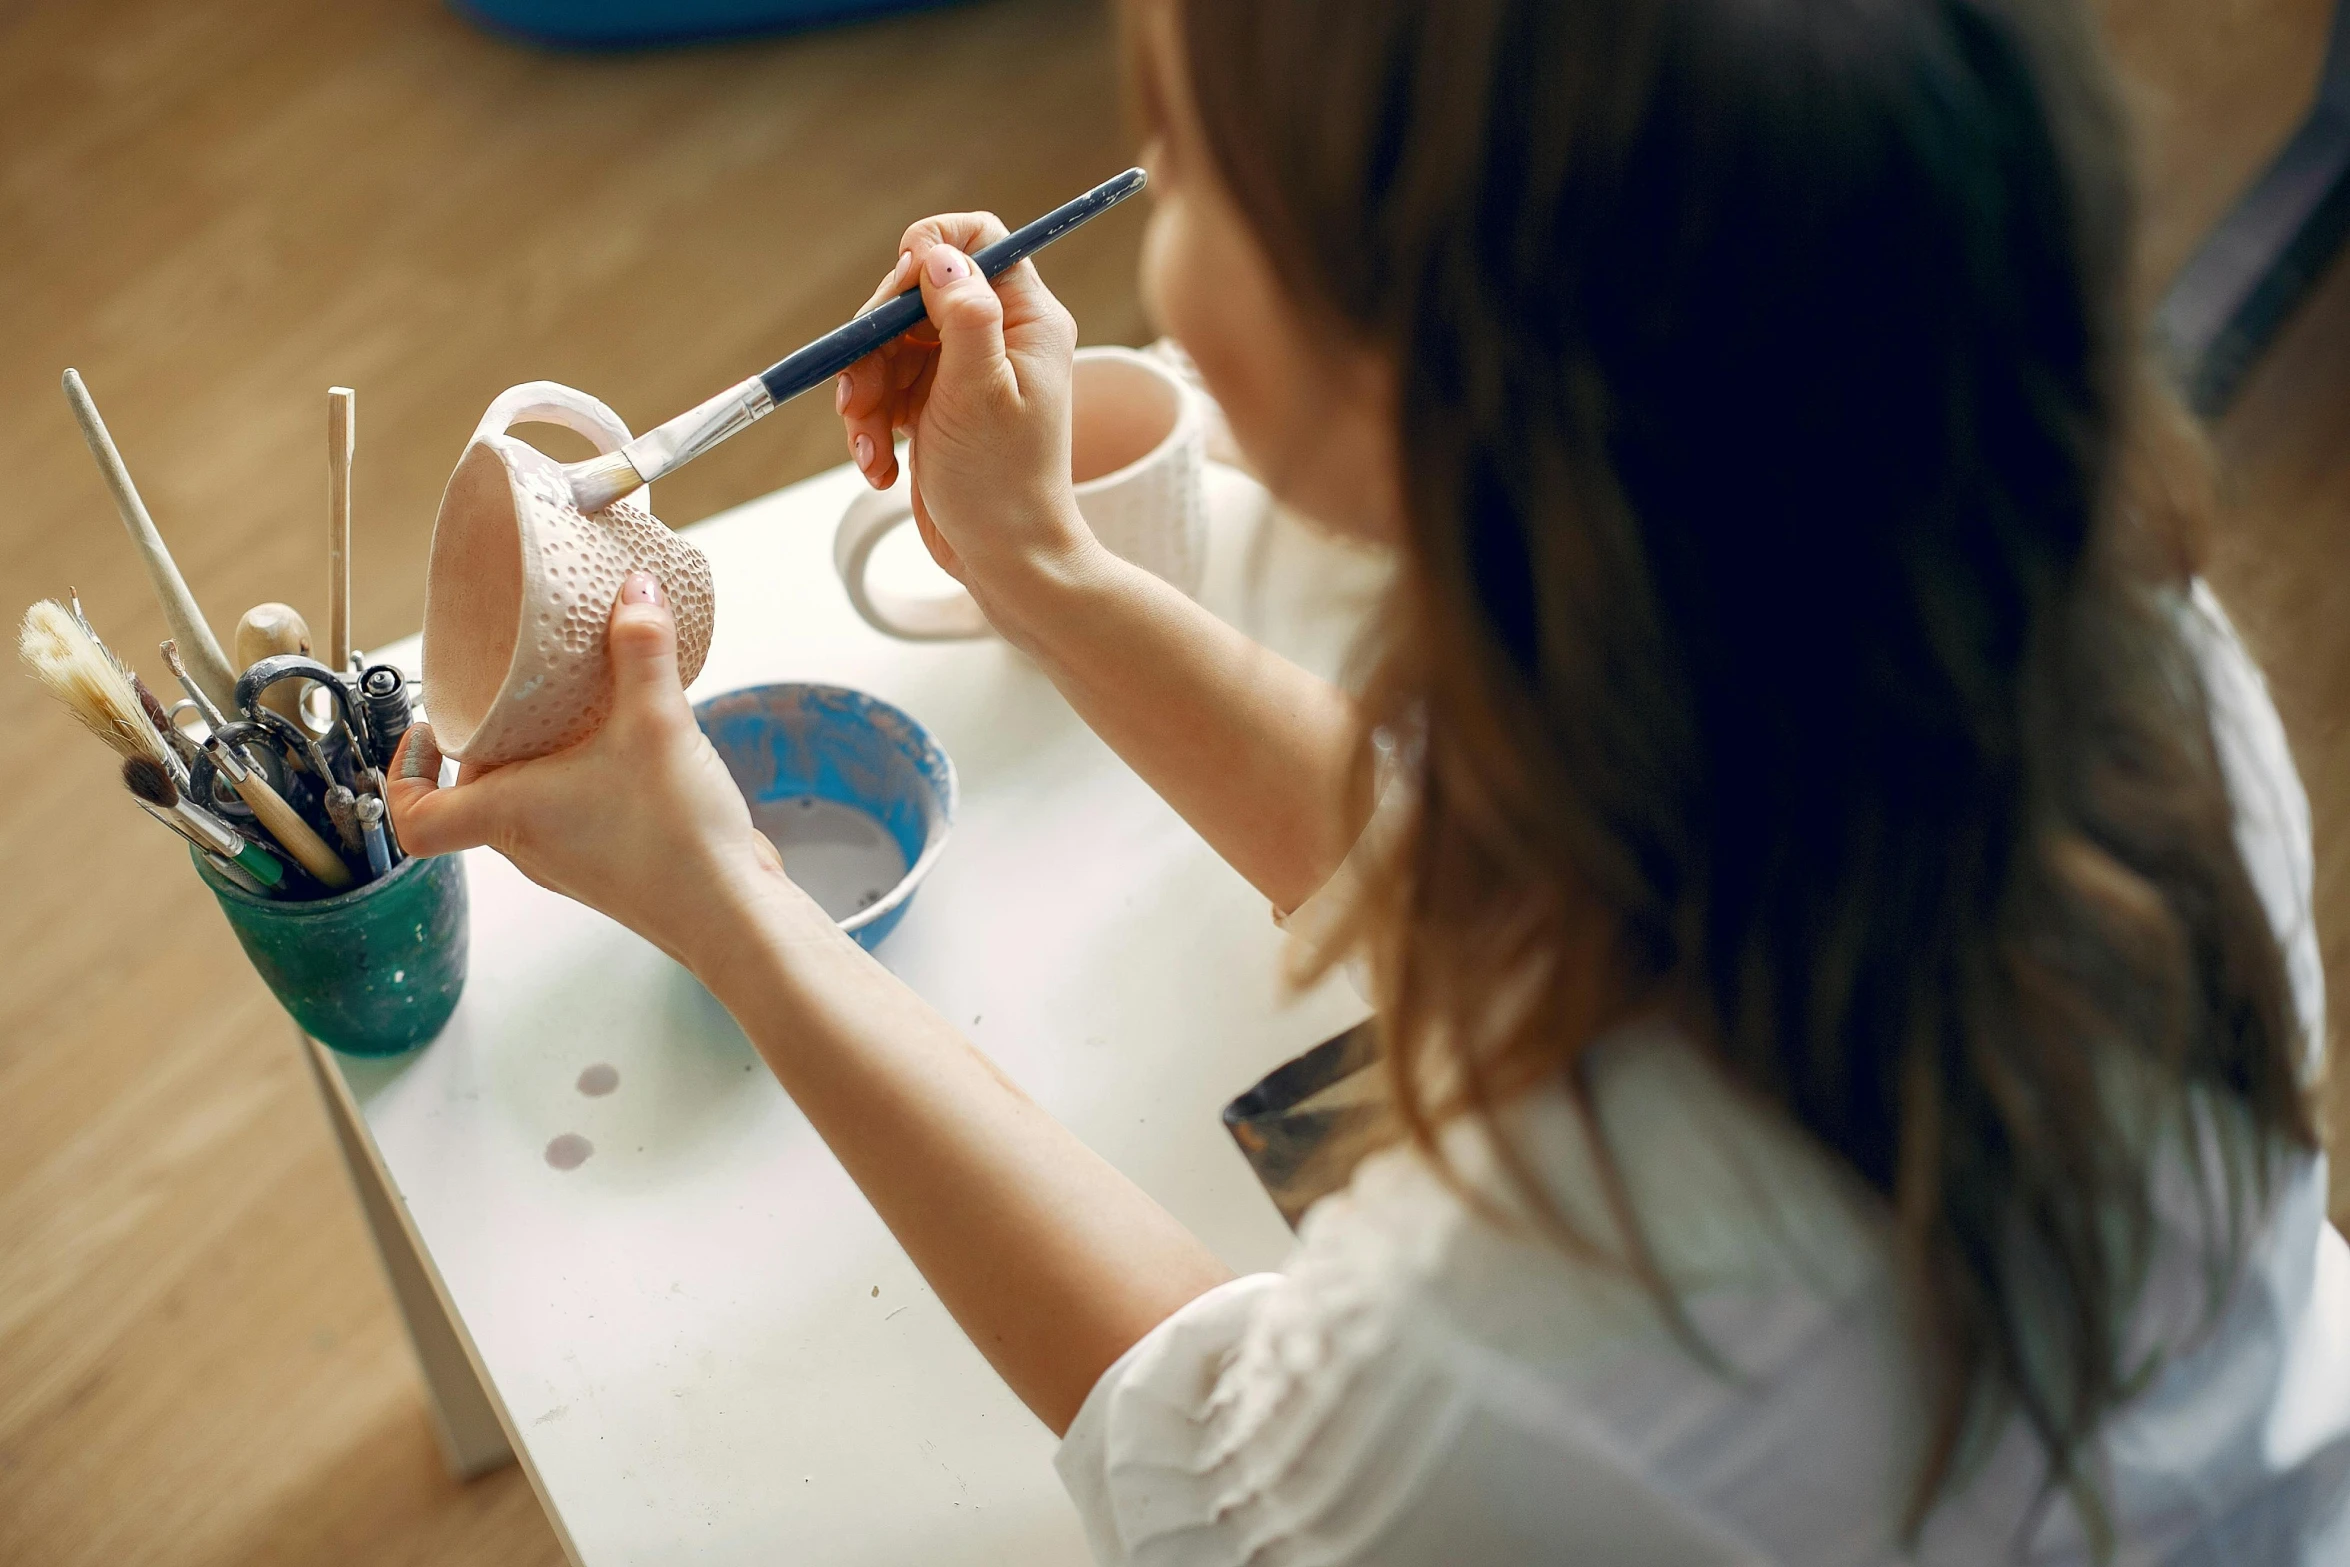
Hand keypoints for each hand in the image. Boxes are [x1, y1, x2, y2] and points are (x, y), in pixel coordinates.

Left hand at [387, 572, 811, 974]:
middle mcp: (528, 846)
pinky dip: (583, 777)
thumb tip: (635, 592)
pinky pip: (573, 814)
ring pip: (528, 803)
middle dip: (490, 742)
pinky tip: (627, 747)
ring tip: (577, 713)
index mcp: (508, 817)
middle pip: (475, 795)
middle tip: (515, 694)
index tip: (422, 731)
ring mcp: (568, 861)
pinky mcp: (610, 864)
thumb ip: (643, 650)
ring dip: (541, 759)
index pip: (415, 818)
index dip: (403, 775)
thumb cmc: (674, 843)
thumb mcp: (657, 723)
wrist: (731, 913)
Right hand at [836, 212, 1097, 631]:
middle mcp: (997, 336)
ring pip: (888, 346)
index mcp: (1026, 319)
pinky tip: (879, 465)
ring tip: (870, 447)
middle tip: (861, 395)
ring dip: (865, 395)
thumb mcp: (981, 391)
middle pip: (914, 295)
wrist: (1005, 562)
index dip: (930, 250)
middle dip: (876, 345)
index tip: (897, 294)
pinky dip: (871, 424)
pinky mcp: (934, 407)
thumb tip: (936, 251)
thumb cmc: (1004, 483)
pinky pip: (884, 389)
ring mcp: (963, 372)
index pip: (980, 238)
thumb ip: (963, 314)